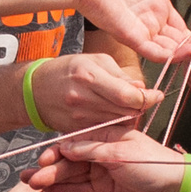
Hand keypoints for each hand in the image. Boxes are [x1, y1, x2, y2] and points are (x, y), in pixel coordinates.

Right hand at [21, 131, 190, 191]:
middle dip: (51, 167)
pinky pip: (79, 189)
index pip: (75, 141)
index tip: (43, 158)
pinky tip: (48, 190)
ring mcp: (101, 172)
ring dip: (52, 178)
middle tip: (33, 175)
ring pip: (71, 175)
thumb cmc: (156, 164)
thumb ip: (92, 150)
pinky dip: (63, 189)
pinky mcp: (103, 191)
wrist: (174, 191)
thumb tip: (67, 148)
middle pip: (70, 159)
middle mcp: (101, 153)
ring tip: (32, 182)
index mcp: (107, 136)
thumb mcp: (121, 152)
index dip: (58, 150)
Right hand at [36, 52, 159, 135]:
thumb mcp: (93, 61)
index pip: (129, 95)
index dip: (147, 97)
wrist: (33, 91)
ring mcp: (80, 117)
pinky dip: (113, 124)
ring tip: (127, 105)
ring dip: (128, 115)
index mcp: (90, 76)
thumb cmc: (65, 71)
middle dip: (140, 106)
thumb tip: (140, 87)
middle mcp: (84, 98)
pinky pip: (105, 131)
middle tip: (145, 99)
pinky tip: (113, 114)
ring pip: (118, 123)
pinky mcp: (77, 130)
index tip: (156, 95)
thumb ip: (119, 75)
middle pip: (126, 111)